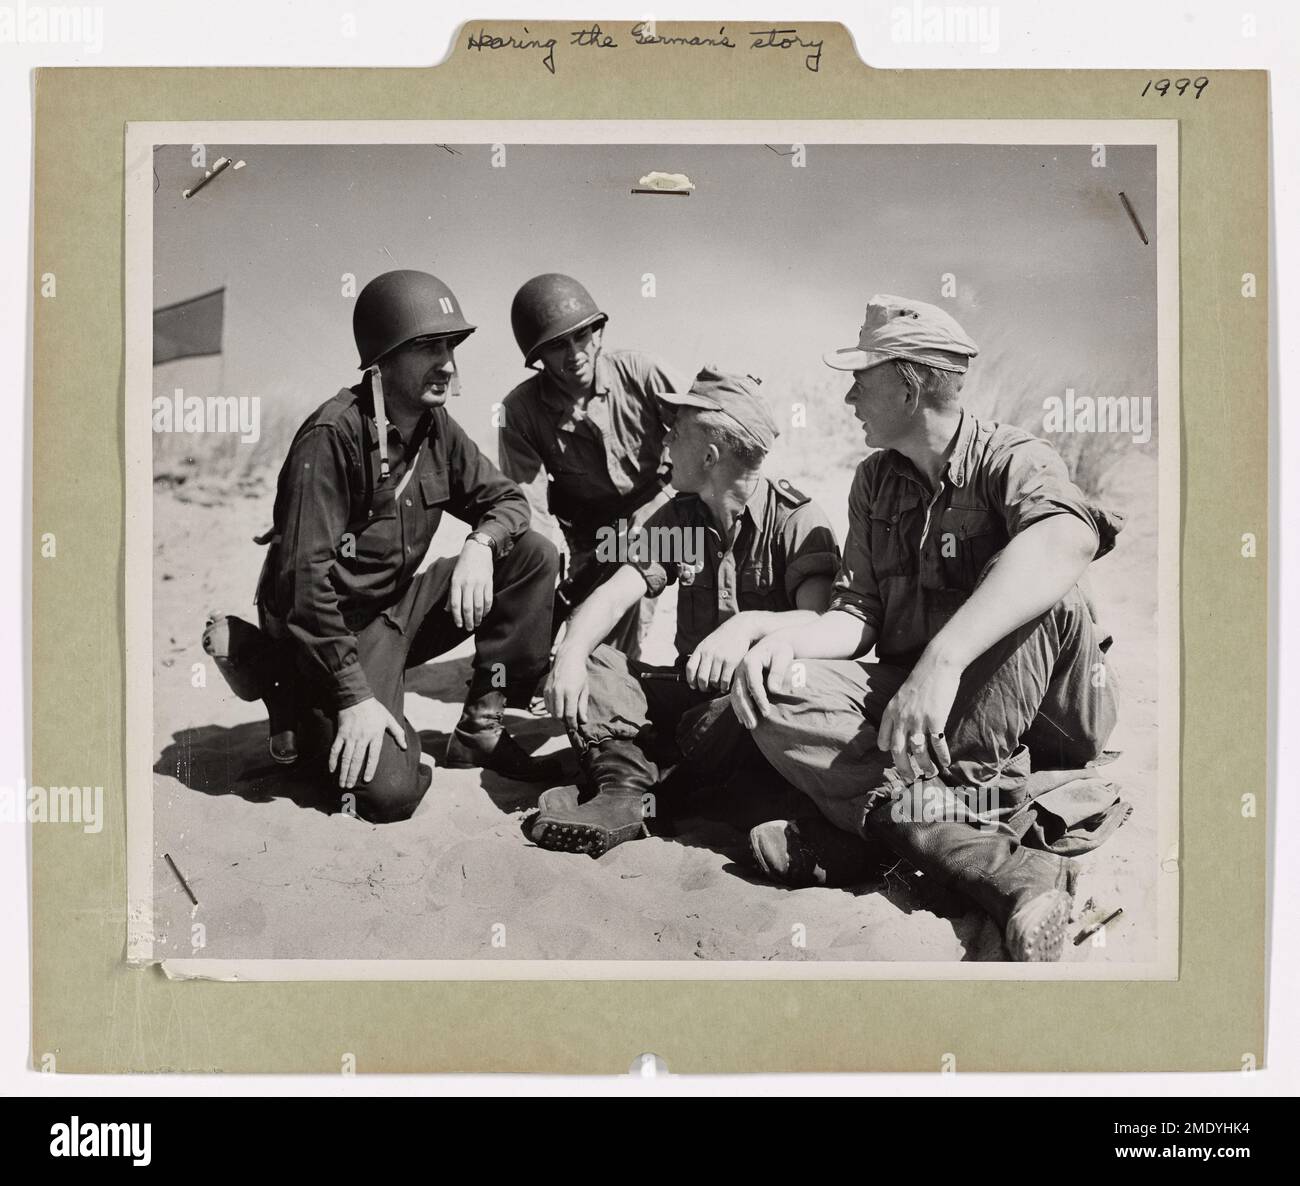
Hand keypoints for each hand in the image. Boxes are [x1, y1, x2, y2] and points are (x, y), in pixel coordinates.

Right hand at [329, 697, 406, 788]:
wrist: (356, 697)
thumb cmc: (374, 709)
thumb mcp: (389, 719)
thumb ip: (398, 733)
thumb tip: (405, 747)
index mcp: (375, 736)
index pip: (373, 756)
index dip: (370, 768)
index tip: (367, 780)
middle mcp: (362, 738)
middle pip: (357, 760)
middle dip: (353, 775)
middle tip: (349, 787)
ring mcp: (350, 737)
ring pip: (346, 758)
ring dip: (343, 772)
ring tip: (342, 783)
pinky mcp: (340, 734)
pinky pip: (335, 749)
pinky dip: (333, 760)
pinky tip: (332, 770)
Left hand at [449, 537, 494, 629]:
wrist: (478, 550)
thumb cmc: (463, 565)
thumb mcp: (454, 577)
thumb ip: (451, 594)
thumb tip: (447, 610)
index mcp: (456, 583)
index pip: (456, 604)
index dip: (457, 617)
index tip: (459, 625)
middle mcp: (467, 584)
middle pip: (467, 607)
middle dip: (468, 620)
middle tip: (469, 629)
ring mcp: (479, 583)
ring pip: (478, 605)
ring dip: (478, 617)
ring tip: (477, 624)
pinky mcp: (489, 582)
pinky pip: (488, 599)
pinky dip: (486, 609)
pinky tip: (484, 614)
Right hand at [544, 652, 589, 731]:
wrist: (568, 658)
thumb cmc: (579, 674)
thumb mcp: (584, 689)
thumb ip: (582, 706)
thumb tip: (583, 720)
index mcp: (570, 692)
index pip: (569, 715)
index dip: (573, 724)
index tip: (576, 727)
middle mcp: (558, 692)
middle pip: (559, 716)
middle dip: (565, 722)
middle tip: (571, 722)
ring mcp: (550, 691)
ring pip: (552, 712)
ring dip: (559, 716)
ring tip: (566, 715)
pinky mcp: (545, 690)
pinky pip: (547, 706)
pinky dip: (553, 710)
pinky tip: (560, 707)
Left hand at [685, 616, 754, 692]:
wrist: (741, 628)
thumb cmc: (724, 639)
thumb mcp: (709, 643)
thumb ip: (702, 656)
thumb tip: (694, 676)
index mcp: (701, 649)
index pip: (690, 668)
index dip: (690, 680)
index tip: (694, 686)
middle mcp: (709, 653)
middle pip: (701, 678)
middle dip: (703, 687)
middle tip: (707, 689)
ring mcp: (720, 658)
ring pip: (713, 681)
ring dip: (715, 687)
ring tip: (718, 686)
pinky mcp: (731, 662)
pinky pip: (724, 681)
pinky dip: (724, 687)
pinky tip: (725, 686)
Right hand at [730, 633, 795, 729]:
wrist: (774, 643)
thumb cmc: (781, 650)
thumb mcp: (783, 657)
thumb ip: (778, 672)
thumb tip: (774, 690)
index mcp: (750, 661)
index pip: (753, 683)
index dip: (759, 699)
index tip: (767, 713)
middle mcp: (740, 668)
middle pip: (741, 692)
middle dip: (747, 710)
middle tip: (754, 725)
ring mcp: (738, 674)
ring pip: (736, 695)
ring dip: (741, 711)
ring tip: (750, 726)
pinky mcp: (739, 679)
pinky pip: (735, 695)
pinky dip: (738, 708)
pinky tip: (743, 719)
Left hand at [877, 652, 958, 780]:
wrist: (937, 665)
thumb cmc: (921, 679)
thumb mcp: (902, 696)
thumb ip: (899, 713)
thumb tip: (902, 729)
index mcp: (890, 712)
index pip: (884, 740)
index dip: (889, 752)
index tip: (896, 760)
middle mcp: (901, 719)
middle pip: (898, 752)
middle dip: (904, 768)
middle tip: (910, 778)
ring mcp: (917, 720)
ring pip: (918, 752)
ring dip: (925, 766)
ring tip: (930, 773)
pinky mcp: (935, 719)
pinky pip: (937, 745)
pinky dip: (941, 756)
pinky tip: (945, 763)